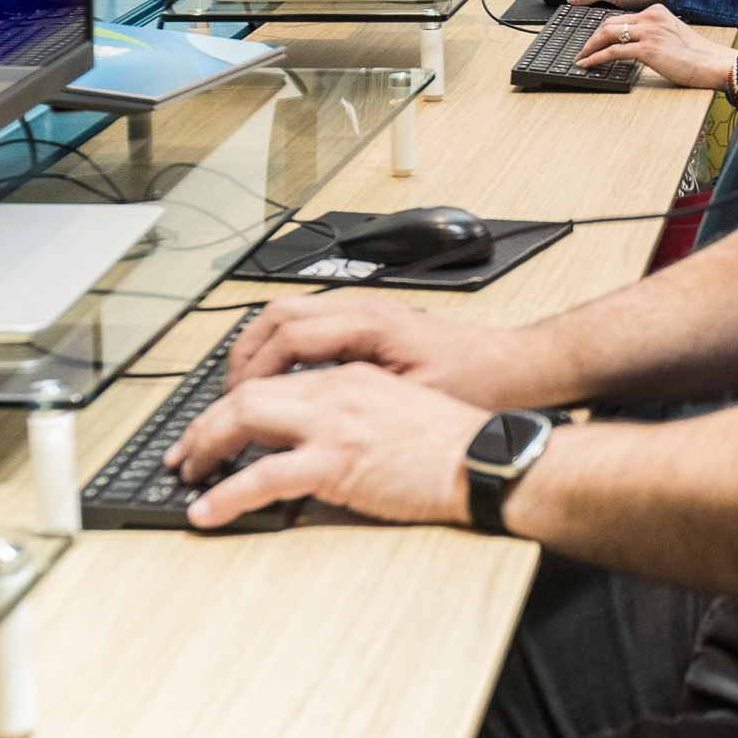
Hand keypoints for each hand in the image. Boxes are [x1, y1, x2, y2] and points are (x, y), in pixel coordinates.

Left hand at [164, 362, 481, 529]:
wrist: (482, 459)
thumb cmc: (450, 445)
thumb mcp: (396, 410)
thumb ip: (354, 414)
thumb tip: (316, 441)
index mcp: (349, 377)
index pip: (274, 380)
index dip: (232, 404)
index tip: (214, 428)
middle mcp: (334, 391)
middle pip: (246, 394)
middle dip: (204, 424)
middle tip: (184, 453)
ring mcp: (333, 425)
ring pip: (244, 421)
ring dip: (205, 448)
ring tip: (187, 476)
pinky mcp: (336, 463)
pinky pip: (263, 476)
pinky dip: (226, 494)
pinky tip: (207, 512)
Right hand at [223, 296, 542, 402]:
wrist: (515, 367)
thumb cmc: (476, 384)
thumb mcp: (413, 405)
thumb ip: (360, 411)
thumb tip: (310, 427)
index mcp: (371, 325)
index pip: (289, 335)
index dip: (253, 372)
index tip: (232, 405)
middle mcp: (365, 310)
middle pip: (278, 315)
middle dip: (242, 356)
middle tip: (222, 398)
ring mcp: (367, 313)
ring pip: (291, 315)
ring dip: (259, 350)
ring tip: (239, 390)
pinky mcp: (371, 326)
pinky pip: (311, 326)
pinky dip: (284, 350)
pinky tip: (279, 380)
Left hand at [577, 6, 732, 90]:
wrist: (712, 63)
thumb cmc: (697, 55)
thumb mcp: (673, 34)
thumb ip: (654, 33)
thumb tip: (634, 44)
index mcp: (656, 11)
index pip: (622, 17)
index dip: (605, 30)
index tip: (595, 40)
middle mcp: (650, 17)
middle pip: (610, 22)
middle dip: (592, 37)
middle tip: (583, 49)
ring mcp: (648, 32)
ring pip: (607, 34)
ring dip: (590, 47)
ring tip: (581, 58)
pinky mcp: (647, 49)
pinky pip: (613, 52)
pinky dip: (596, 58)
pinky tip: (589, 64)